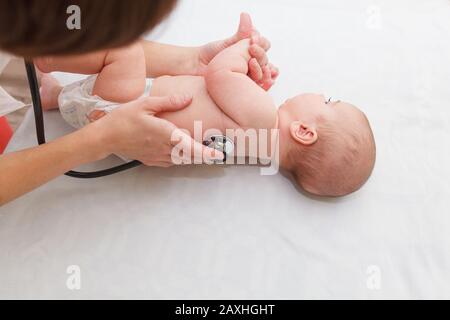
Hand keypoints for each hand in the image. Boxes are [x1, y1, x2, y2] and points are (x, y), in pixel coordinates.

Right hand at [94, 95, 222, 166]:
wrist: (105, 137)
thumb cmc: (123, 119)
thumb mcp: (145, 104)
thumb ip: (168, 102)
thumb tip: (188, 98)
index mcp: (165, 135)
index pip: (191, 148)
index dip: (207, 153)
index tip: (220, 155)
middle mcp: (164, 149)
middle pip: (191, 156)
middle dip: (205, 153)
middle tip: (217, 147)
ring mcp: (158, 157)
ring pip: (183, 160)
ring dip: (193, 155)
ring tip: (202, 147)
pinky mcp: (152, 161)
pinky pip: (172, 161)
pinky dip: (181, 157)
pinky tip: (181, 148)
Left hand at [196, 12, 276, 89]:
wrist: (199, 69)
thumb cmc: (212, 54)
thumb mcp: (228, 43)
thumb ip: (241, 33)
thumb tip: (245, 15)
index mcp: (251, 50)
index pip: (264, 45)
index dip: (261, 42)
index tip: (252, 39)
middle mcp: (253, 63)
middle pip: (265, 59)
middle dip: (261, 54)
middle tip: (251, 50)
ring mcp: (252, 76)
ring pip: (266, 74)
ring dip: (265, 70)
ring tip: (255, 65)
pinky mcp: (248, 88)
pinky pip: (262, 87)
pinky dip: (267, 83)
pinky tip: (268, 80)